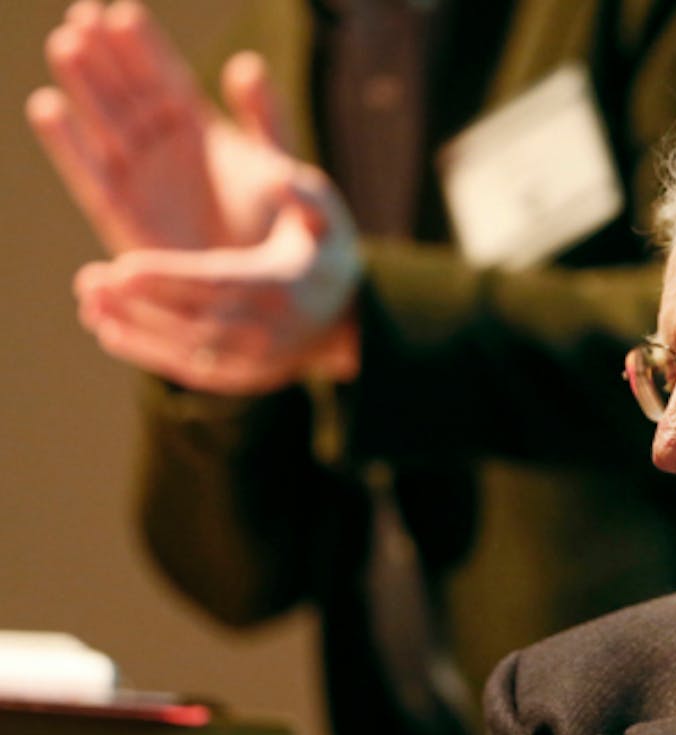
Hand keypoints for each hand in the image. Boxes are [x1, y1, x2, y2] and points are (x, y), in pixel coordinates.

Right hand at [28, 1, 291, 252]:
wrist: (267, 288)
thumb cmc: (276, 226)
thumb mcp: (276, 163)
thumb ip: (265, 117)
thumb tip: (246, 64)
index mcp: (197, 126)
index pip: (165, 75)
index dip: (143, 45)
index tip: (121, 10)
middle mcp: (160, 145)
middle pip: (126, 90)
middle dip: (105, 54)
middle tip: (83, 15)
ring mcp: (140, 177)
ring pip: (104, 123)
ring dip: (84, 86)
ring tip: (67, 44)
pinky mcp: (124, 214)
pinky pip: (91, 174)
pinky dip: (68, 144)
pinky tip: (47, 106)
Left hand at [73, 163, 361, 393]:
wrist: (348, 317)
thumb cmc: (324, 252)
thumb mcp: (325, 214)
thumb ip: (301, 191)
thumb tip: (276, 177)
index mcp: (282, 287)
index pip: (215, 284)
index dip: (165, 277)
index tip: (120, 267)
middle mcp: (268, 330)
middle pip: (191, 319)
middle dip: (137, 303)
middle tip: (88, 282)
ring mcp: (256, 360)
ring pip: (184, 348)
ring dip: (133, 329)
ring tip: (90, 306)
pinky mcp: (243, 377)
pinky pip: (189, 369)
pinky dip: (148, 353)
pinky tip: (111, 331)